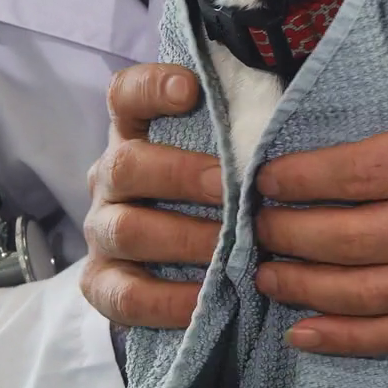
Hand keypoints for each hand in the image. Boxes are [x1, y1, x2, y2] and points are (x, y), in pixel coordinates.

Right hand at [80, 63, 224, 328]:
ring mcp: (101, 230)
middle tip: (229, 190)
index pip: (126, 96)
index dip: (152, 88)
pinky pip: (125, 293)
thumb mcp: (217, 156)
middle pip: (126, 166)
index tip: (190, 89)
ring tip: (228, 249)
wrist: (171, 263)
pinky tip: (205, 298)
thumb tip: (287, 114)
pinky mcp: (101, 281)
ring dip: (182, 238)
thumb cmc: (209, 194)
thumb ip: (237, 134)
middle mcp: (109, 177)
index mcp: (133, 134)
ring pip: (126, 229)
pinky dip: (166, 299)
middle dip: (180, 176)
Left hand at [251, 0, 387, 356]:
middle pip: (356, 239)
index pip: (366, 172)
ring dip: (307, 288)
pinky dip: (351, 340)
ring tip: (263, 272)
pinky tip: (304, 333)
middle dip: (291, 234)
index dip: (305, 178)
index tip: (267, 173)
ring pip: (372, 294)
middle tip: (252, 221)